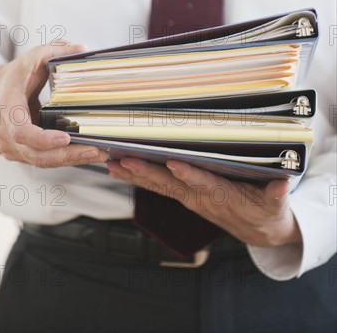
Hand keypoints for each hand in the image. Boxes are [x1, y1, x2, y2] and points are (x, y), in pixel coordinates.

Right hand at [0, 41, 107, 167]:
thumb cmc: (16, 75)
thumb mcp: (34, 57)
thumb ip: (55, 50)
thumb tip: (81, 49)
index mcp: (7, 108)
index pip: (21, 131)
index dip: (42, 138)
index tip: (65, 138)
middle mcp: (5, 133)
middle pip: (35, 154)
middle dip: (67, 155)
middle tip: (95, 151)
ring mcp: (11, 147)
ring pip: (40, 161)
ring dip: (70, 160)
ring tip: (97, 154)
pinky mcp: (21, 153)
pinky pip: (43, 160)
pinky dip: (64, 159)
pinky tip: (86, 154)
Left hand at [108, 158, 301, 247]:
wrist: (259, 231)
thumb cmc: (266, 210)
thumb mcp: (275, 203)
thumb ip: (276, 193)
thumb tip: (282, 183)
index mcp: (222, 196)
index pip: (203, 183)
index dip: (188, 175)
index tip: (172, 164)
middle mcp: (200, 198)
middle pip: (170, 184)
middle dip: (145, 172)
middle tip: (123, 161)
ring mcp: (190, 198)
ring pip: (159, 185)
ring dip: (135, 175)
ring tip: (112, 164)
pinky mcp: (185, 197)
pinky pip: (159, 187)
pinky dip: (139, 178)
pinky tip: (121, 170)